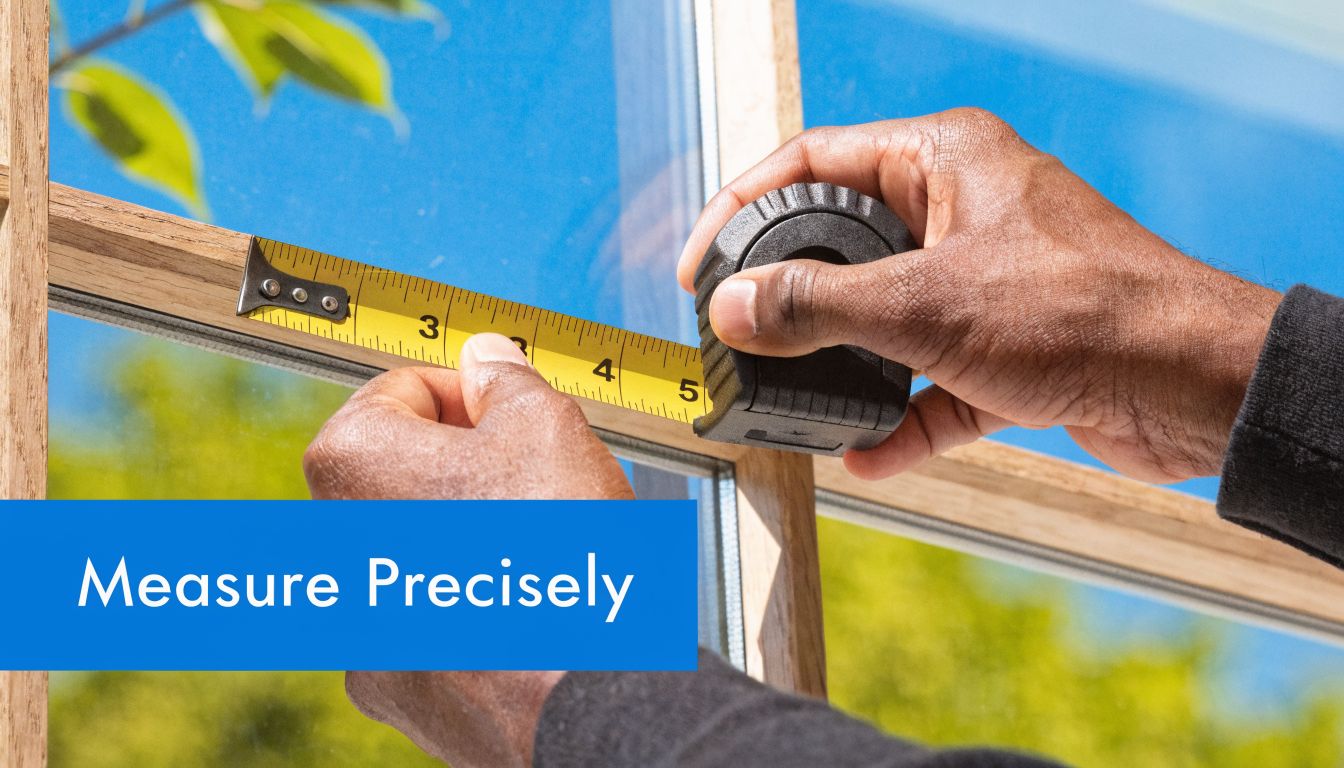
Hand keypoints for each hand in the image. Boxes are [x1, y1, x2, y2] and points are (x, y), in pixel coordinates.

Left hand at [305, 333, 630, 766]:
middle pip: (406, 474)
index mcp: (354, 465)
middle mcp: (337, 552)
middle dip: (472, 464)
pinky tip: (537, 605)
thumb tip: (486, 360)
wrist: (589, 701)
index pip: (400, 392)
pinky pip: (436, 623)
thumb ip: (506, 381)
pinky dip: (478, 606)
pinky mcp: (402, 690)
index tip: (510, 408)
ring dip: (474, 535)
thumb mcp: (549, 426)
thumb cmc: (563, 561)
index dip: (468, 392)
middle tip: (540, 471)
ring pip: (422, 553)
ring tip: (549, 545)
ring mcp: (363, 630)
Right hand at [679, 109, 1279, 483]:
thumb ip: (814, 304)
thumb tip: (729, 307)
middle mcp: (960, 210)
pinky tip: (867, 455)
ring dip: (845, 366)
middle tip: (739, 339)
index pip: (810, 163)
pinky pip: (933, 381)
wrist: (1192, 388)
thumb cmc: (1076, 310)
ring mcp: (985, 281)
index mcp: (942, 159)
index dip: (741, 210)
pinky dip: (901, 419)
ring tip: (797, 402)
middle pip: (843, 245)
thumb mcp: (922, 303)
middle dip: (791, 300)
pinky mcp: (1008, 349)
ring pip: (885, 319)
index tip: (699, 265)